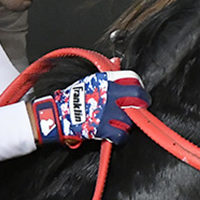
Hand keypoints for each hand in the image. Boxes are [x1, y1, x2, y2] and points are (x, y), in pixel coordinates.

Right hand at [32, 70, 149, 146]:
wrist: (56, 113)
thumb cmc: (70, 98)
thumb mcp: (88, 81)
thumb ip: (104, 75)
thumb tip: (115, 62)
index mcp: (105, 80)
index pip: (131, 78)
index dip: (139, 85)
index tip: (139, 92)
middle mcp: (109, 94)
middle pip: (137, 95)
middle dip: (142, 102)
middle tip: (141, 107)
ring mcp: (107, 111)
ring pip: (130, 119)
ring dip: (127, 123)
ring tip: (121, 124)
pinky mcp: (102, 128)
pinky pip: (121, 135)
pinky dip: (121, 137)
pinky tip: (117, 136)